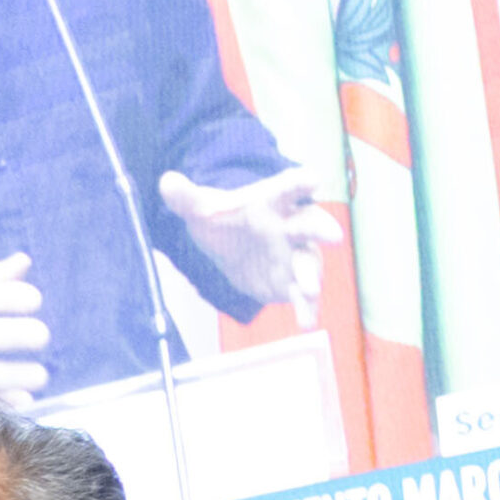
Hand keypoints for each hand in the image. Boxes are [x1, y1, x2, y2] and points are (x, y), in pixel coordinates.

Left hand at [162, 165, 336, 311]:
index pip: (288, 187)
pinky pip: (302, 296)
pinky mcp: (291, 283)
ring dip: (312, 275)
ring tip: (311, 288)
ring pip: (309, 263)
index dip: (301, 183)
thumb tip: (167, 182)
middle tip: (333, 236)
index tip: (313, 178)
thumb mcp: (201, 208)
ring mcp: (295, 255)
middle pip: (310, 224)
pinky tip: (306, 321)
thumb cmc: (224, 219)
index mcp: (273, 200)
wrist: (229, 246)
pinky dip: (306, 308)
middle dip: (321, 229)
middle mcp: (291, 226)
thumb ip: (186, 197)